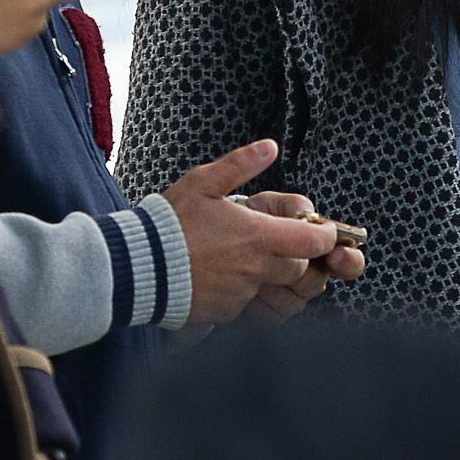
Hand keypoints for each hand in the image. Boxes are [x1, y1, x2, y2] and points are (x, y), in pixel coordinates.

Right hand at [158, 141, 341, 325]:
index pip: (313, 242)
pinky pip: (245, 303)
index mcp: (257, 236)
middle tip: (269, 240)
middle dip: (293, 256)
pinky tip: (217, 275)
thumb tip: (270, 146)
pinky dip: (239, 291)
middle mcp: (255, 269)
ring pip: (271, 286)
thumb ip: (240, 164)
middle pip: (297, 268)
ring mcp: (240, 294)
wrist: (136, 267)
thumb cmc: (169, 223)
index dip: (322, 236)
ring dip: (264, 273)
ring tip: (234, 256)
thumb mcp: (203, 183)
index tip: (317, 230)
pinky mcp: (225, 312)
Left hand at [240, 188, 365, 316]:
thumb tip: (307, 213)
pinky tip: (249, 289)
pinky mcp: (268, 314)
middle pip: (318, 283)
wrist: (216, 242)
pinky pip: (273, 316)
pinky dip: (260, 304)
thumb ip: (292, 205)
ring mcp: (288, 295)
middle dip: (303, 273)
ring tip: (257, 272)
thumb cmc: (247, 220)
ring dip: (276, 286)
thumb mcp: (268, 205)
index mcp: (314, 248)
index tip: (337, 255)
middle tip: (289, 263)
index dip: (348, 260)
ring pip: (296, 301)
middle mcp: (306, 274)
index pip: (347, 260)